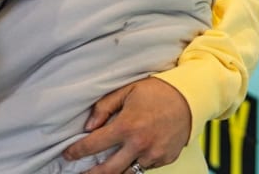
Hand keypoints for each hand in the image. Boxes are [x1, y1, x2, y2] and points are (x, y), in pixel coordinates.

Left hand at [62, 78, 192, 172]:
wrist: (190, 98)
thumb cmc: (157, 91)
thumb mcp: (127, 91)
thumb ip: (104, 108)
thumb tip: (88, 126)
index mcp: (127, 126)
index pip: (94, 145)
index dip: (77, 151)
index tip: (68, 154)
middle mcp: (140, 144)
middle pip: (109, 170)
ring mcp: (154, 155)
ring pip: (128, 173)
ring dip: (114, 172)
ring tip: (103, 169)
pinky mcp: (165, 159)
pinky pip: (146, 168)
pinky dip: (135, 164)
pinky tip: (129, 158)